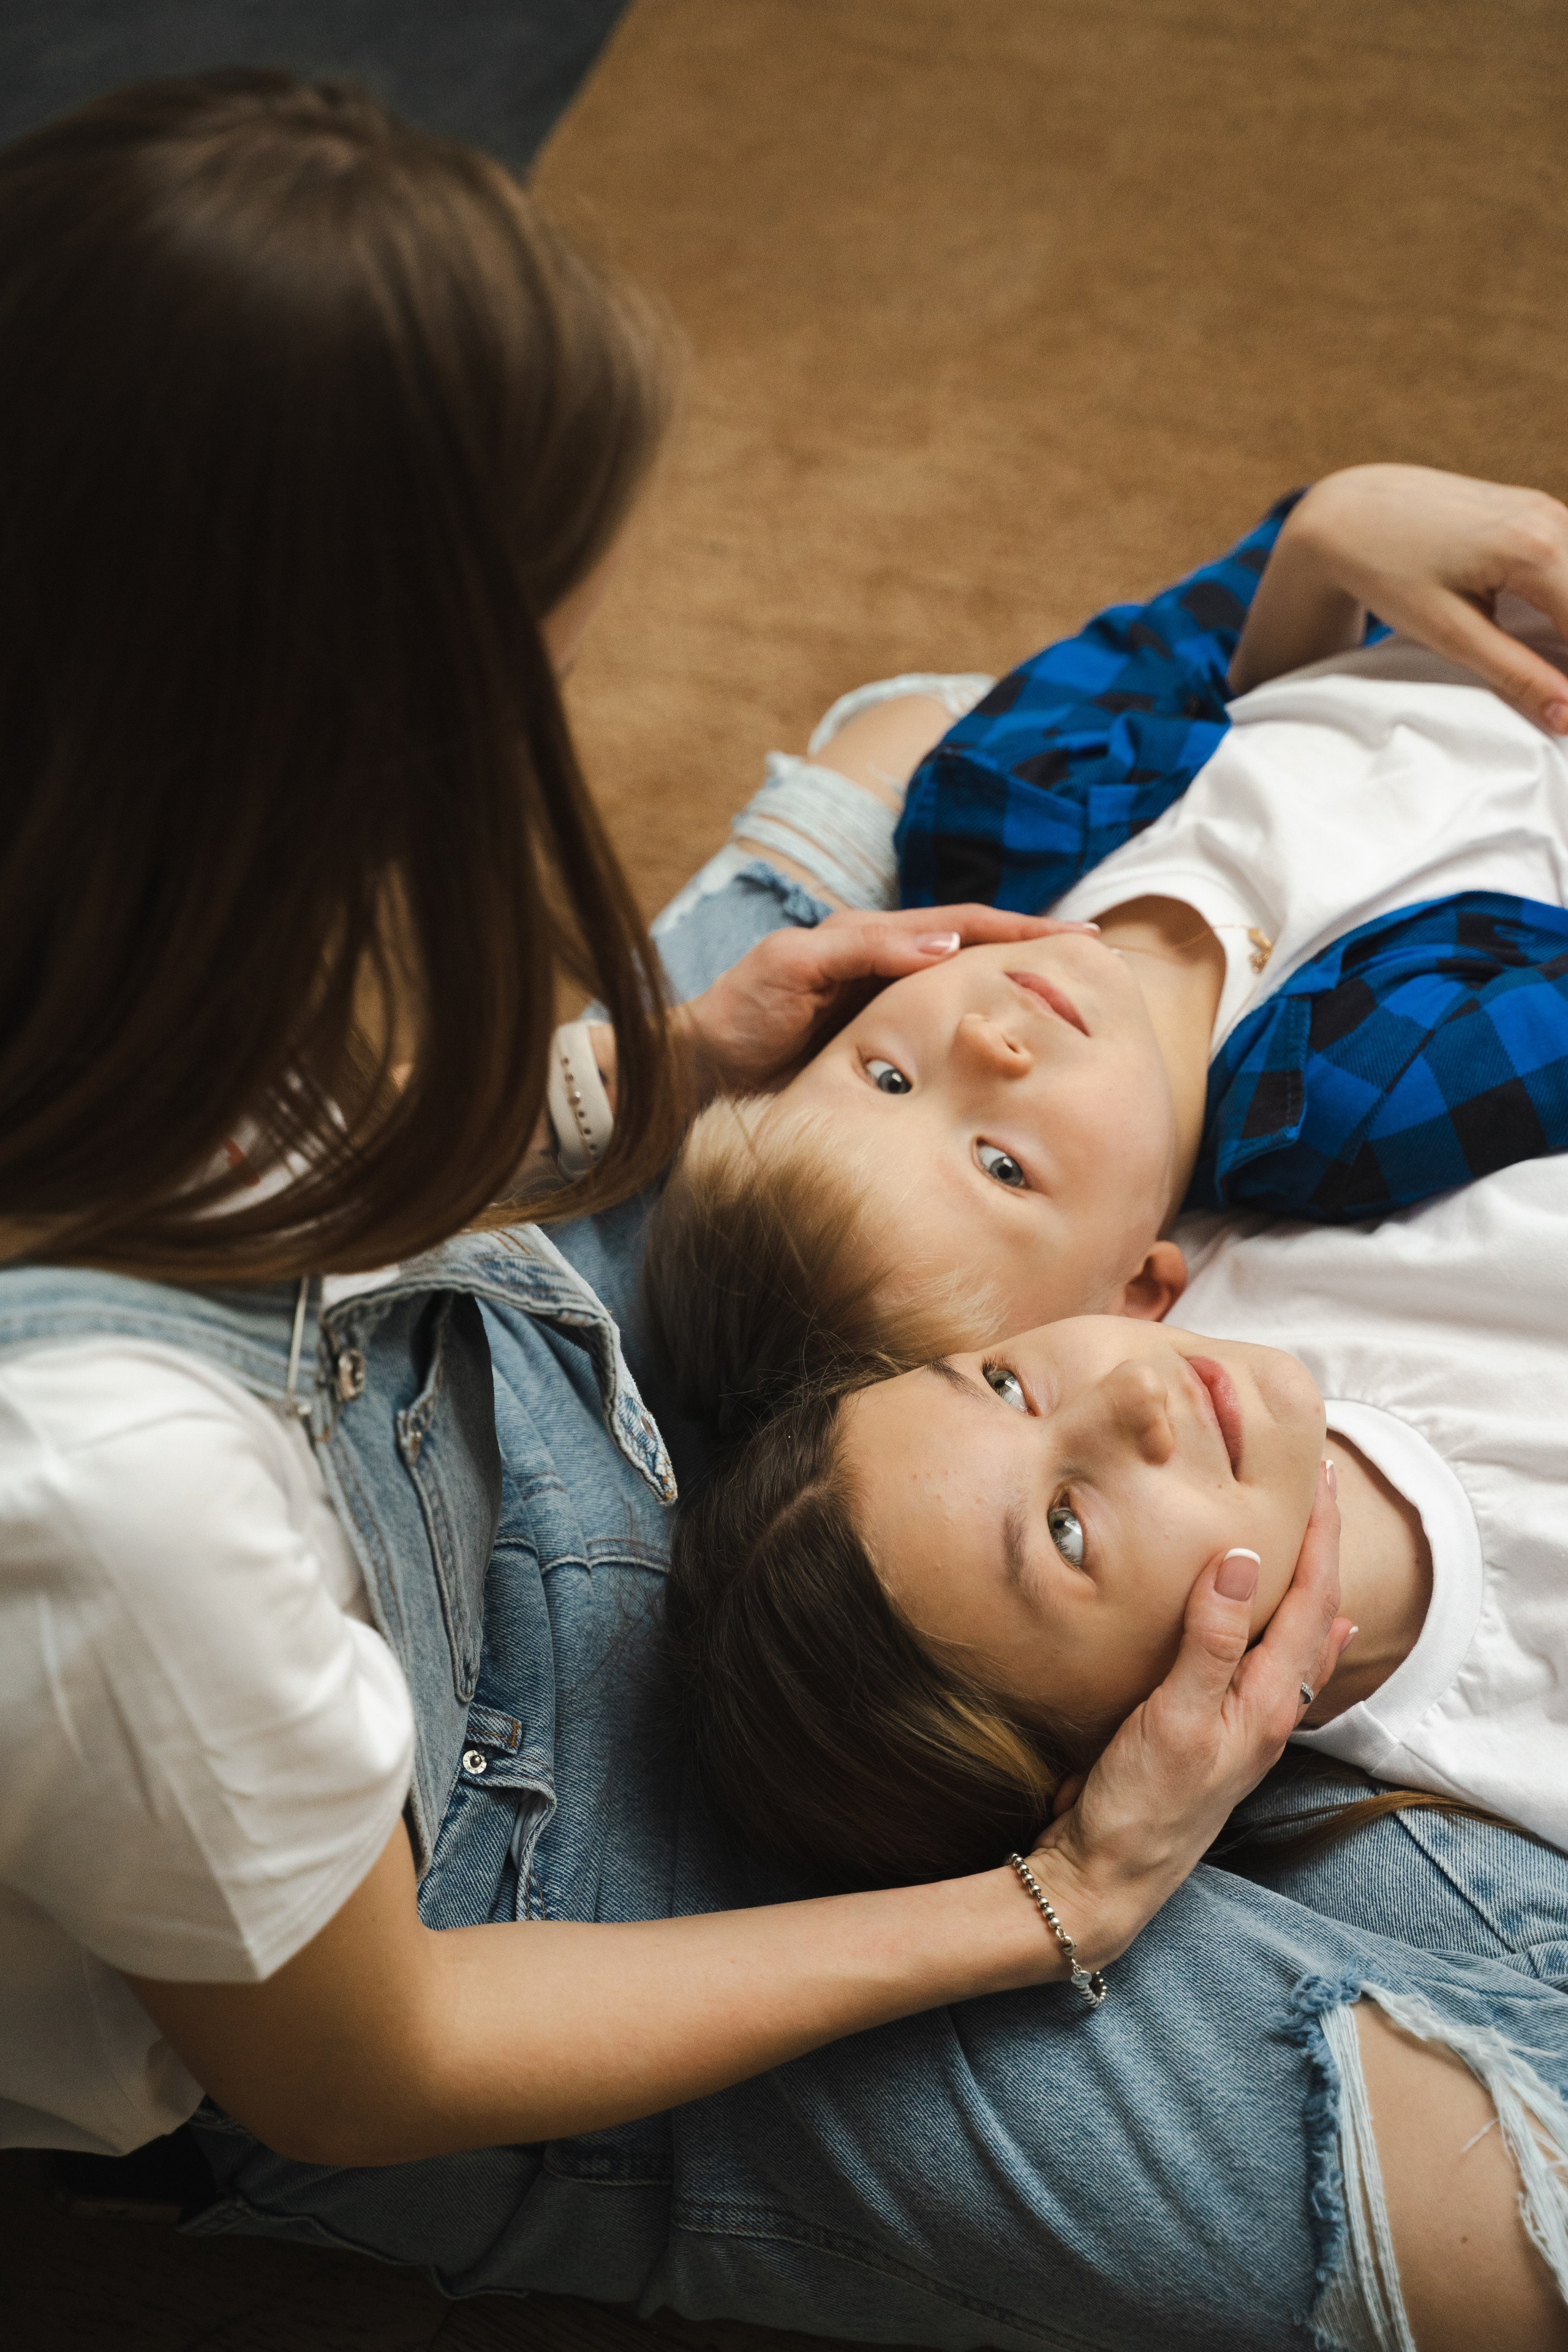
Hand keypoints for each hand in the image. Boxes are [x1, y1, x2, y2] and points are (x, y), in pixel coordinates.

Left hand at [673, 904, 1099, 1098]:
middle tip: (1100, 968)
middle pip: (979, 956)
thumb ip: (861, 948)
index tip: (1081, 937)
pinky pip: (949, 1044)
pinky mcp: (889, 1059)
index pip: (964, 926)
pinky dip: (989, 1043)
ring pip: (970, 1000)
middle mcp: (891, 972)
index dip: (1023, 930)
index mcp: (874, 942)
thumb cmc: (737, 1016)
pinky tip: (1018, 1062)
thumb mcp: (790, 966)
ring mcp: (892, 1016)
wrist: (696, 1075)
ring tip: (1078, 1010)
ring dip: (1021, 999)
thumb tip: (946, 943)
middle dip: (1039, 957)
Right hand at [1026, 1462, 1351, 1966]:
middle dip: (1319, 1550)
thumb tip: (1243, 1561)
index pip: (1311, 1601)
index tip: (1318, 1479)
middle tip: (1313, 1489)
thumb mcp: (1174, 1719)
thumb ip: (1211, 1642)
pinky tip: (1273, 1622)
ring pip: (1292, 1638)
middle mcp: (1268, 1710)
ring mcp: (1242, 1722)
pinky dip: (1275, 1626)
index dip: (1319, 1537)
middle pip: (1312, 1614)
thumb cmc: (1142, 1808)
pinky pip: (1258, 1661)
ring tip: (1305, 1539)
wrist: (1109, 1877)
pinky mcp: (1210, 1727)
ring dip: (1302, 1585)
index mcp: (1270, 1702)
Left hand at [1231, 464, 1567, 730]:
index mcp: (1535, 550)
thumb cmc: (1389, 572)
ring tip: (1552, 671)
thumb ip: (1515, 674)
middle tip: (1560, 701)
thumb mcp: (1450, 634)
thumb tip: (1567, 717)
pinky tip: (1548, 635)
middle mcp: (1553, 519)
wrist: (1351, 512)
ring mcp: (1549, 509)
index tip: (1567, 716)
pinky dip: (1566, 602)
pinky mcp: (1538, 512)